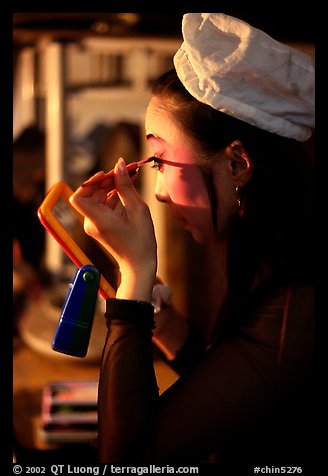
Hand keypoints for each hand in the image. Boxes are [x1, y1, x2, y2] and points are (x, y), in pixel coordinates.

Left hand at [70, 158, 156, 301]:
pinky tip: (129, 189)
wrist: (139, 265)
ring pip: (98, 198)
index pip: (79, 197)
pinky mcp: (101, 226)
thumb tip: (120, 164)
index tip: (107, 175)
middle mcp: (92, 222)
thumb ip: (126, 186)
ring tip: (131, 176)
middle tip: (126, 170)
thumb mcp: (138, 209)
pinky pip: (104, 206)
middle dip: (107, 180)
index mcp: (98, 219)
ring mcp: (95, 225)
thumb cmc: (141, 240)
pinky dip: (114, 196)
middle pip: (91, 194)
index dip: (90, 183)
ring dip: (112, 187)